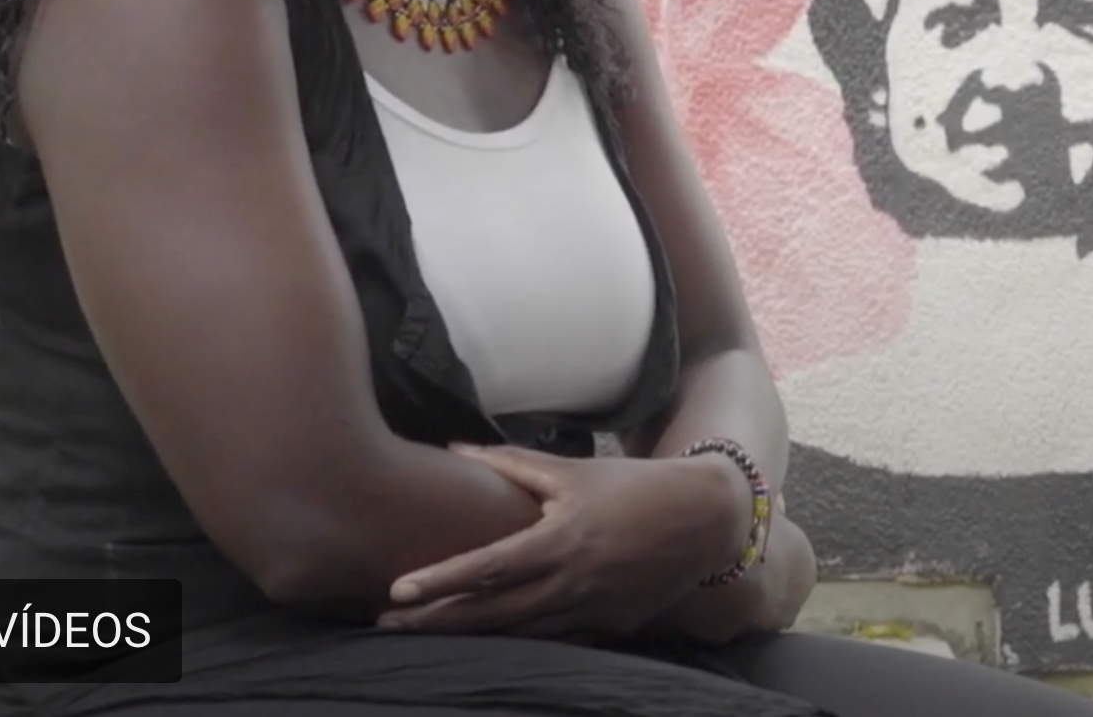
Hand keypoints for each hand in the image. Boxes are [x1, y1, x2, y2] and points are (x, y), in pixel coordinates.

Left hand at [374, 444, 747, 640]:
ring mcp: (592, 612)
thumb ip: (512, 464)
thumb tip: (455, 448)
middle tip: (387, 625)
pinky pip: (554, 641)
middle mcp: (572, 584)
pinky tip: (487, 644)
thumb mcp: (575, 471)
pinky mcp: (610, 628)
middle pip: (491, 614)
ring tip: (424, 634)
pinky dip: (519, 643)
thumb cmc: (636, 486)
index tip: (397, 590)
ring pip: (518, 635)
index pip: (487, 569)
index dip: (440, 581)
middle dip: (435, 622)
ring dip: (469, 638)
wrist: (705, 519)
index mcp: (561, 542)